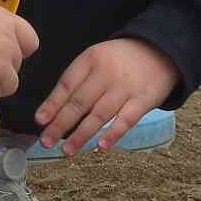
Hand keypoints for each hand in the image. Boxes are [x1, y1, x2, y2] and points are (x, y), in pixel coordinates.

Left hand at [35, 38, 179, 154]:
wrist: (161, 50)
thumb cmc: (121, 59)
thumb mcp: (97, 57)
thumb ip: (79, 79)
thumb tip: (54, 110)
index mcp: (91, 59)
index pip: (67, 84)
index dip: (52, 104)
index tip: (40, 121)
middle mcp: (107, 73)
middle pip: (80, 102)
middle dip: (60, 124)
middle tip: (46, 141)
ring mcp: (125, 87)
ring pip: (99, 114)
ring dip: (81, 134)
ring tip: (67, 150)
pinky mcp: (143, 99)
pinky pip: (126, 119)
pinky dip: (113, 133)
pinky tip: (101, 145)